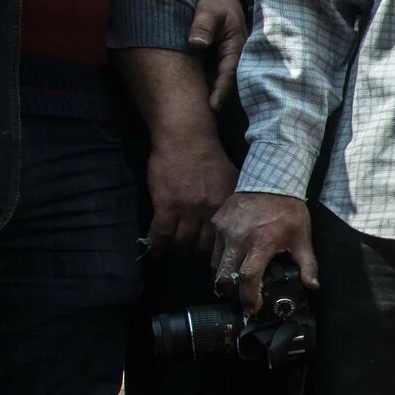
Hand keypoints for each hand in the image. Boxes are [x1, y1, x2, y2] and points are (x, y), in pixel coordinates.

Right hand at [142, 121, 235, 253]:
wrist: (186, 138)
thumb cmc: (209, 156)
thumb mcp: (231, 179)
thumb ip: (231, 201)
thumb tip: (238, 219)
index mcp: (227, 205)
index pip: (224, 238)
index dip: (217, 250)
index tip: (213, 255)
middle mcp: (210, 210)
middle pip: (203, 245)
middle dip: (197, 253)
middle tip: (191, 255)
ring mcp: (187, 209)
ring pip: (182, 241)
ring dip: (177, 248)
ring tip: (173, 251)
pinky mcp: (166, 205)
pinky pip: (161, 232)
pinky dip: (157, 244)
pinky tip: (156, 251)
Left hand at [187, 0, 249, 109]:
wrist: (220, 2)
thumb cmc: (216, 5)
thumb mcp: (210, 10)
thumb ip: (203, 24)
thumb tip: (196, 43)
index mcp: (236, 49)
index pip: (229, 74)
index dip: (221, 91)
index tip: (212, 106)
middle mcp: (233, 60)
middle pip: (226, 86)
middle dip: (216, 102)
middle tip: (202, 120)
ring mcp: (224, 64)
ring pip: (217, 85)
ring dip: (208, 98)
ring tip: (195, 116)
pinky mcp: (216, 65)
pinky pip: (210, 80)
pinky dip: (203, 90)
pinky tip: (190, 101)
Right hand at [209, 191, 313, 313]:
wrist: (270, 180)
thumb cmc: (288, 209)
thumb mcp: (302, 237)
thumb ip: (308, 264)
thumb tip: (312, 286)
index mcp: (260, 243)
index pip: (247, 277)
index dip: (248, 297)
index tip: (252, 308)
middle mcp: (238, 238)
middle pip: (224, 276)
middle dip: (232, 293)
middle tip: (242, 297)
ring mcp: (224, 230)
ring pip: (215, 264)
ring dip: (224, 278)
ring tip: (236, 282)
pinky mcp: (217, 222)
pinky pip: (214, 248)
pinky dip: (221, 259)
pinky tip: (233, 261)